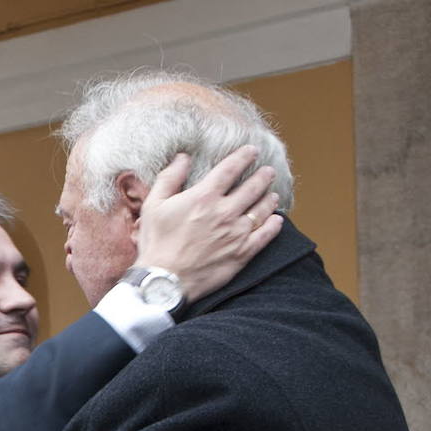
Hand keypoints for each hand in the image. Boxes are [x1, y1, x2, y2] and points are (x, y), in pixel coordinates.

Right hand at [131, 146, 282, 300]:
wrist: (165, 280)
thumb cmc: (156, 242)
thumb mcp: (153, 205)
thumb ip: (170, 178)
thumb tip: (183, 157)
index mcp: (203, 197)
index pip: (230, 169)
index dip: (243, 157)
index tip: (252, 151)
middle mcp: (224, 212)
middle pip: (252, 187)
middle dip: (263, 176)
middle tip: (268, 171)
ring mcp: (236, 234)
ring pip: (262, 210)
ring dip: (269, 199)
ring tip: (273, 194)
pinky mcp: (241, 254)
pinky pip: (265, 236)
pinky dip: (274, 226)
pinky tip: (277, 220)